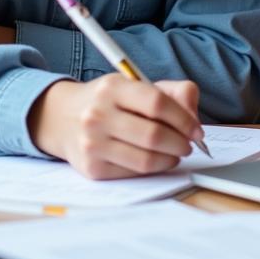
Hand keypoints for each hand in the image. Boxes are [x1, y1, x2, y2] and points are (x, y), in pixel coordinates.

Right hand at [28, 74, 204, 179]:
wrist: (63, 118)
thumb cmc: (110, 101)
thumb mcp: (136, 85)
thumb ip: (172, 93)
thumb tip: (193, 118)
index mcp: (113, 87)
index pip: (157, 103)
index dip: (183, 119)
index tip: (196, 129)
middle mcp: (98, 114)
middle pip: (153, 135)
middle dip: (180, 143)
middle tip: (188, 145)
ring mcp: (92, 143)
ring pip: (145, 159)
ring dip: (170, 159)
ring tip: (176, 154)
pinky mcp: (91, 168)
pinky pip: (132, 173)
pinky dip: (152, 169)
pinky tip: (156, 160)